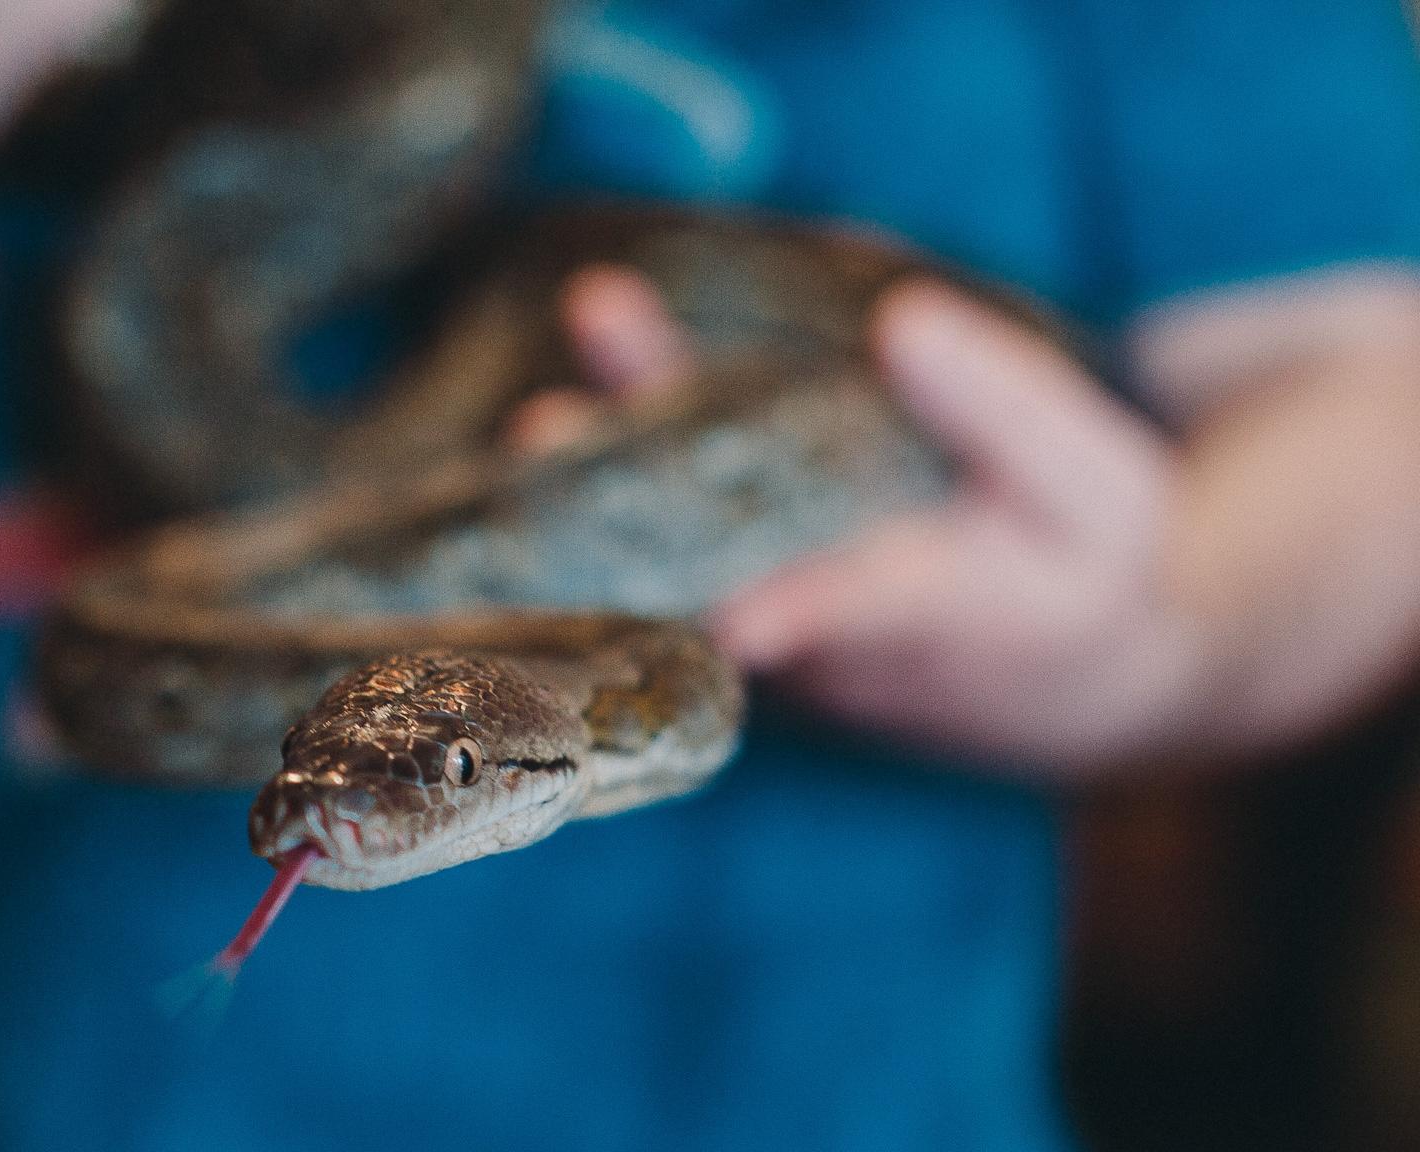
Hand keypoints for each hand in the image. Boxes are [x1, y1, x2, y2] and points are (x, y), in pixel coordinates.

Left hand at [541, 264, 1211, 771]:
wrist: (1075, 672)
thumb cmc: (1093, 571)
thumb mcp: (1097, 492)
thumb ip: (1009, 409)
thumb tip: (904, 321)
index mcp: (934, 615)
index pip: (851, 611)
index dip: (793, 611)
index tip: (736, 616)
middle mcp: (832, 644)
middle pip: (716, 571)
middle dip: (633, 505)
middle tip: (548, 430)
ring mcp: (781, 637)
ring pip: (678, 560)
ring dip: (609, 489)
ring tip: (538, 421)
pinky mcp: (758, 615)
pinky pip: (679, 554)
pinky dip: (629, 491)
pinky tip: (575, 422)